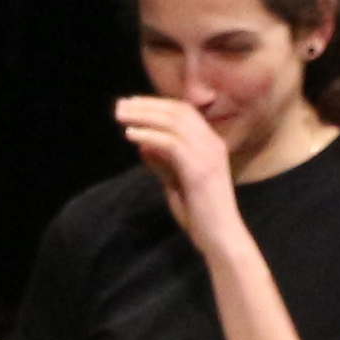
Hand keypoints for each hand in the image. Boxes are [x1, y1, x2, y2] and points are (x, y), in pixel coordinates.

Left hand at [115, 94, 239, 242]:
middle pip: (178, 112)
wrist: (220, 236)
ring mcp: (209, 155)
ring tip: (120, 115)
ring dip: (144, 116)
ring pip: (174, 123)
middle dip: (147, 105)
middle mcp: (213, 144)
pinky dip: (149, 135)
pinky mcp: (200, 169)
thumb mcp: (176, 182)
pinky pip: (172, 144)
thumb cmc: (199, 212)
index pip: (184, 113)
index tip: (131, 104)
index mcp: (211, 144)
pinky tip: (130, 134)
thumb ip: (163, 162)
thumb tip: (143, 144)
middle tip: (120, 105)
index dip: (157, 104)